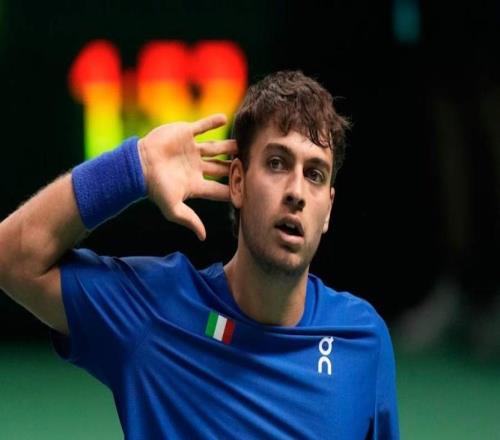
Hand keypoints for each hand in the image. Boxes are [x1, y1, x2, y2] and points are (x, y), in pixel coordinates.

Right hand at [138, 113, 236, 240]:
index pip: (219, 189)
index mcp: (195, 184)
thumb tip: (203, 237)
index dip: (233, 190)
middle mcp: (196, 167)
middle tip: (252, 164)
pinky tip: (224, 118)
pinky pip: (201, 127)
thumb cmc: (154, 188)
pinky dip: (212, 122)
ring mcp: (191, 150)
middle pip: (221, 167)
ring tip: (242, 144)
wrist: (138, 165)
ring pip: (215, 148)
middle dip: (235, 167)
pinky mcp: (184, 134)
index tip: (248, 190)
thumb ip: (190, 220)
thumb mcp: (173, 208)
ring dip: (229, 146)